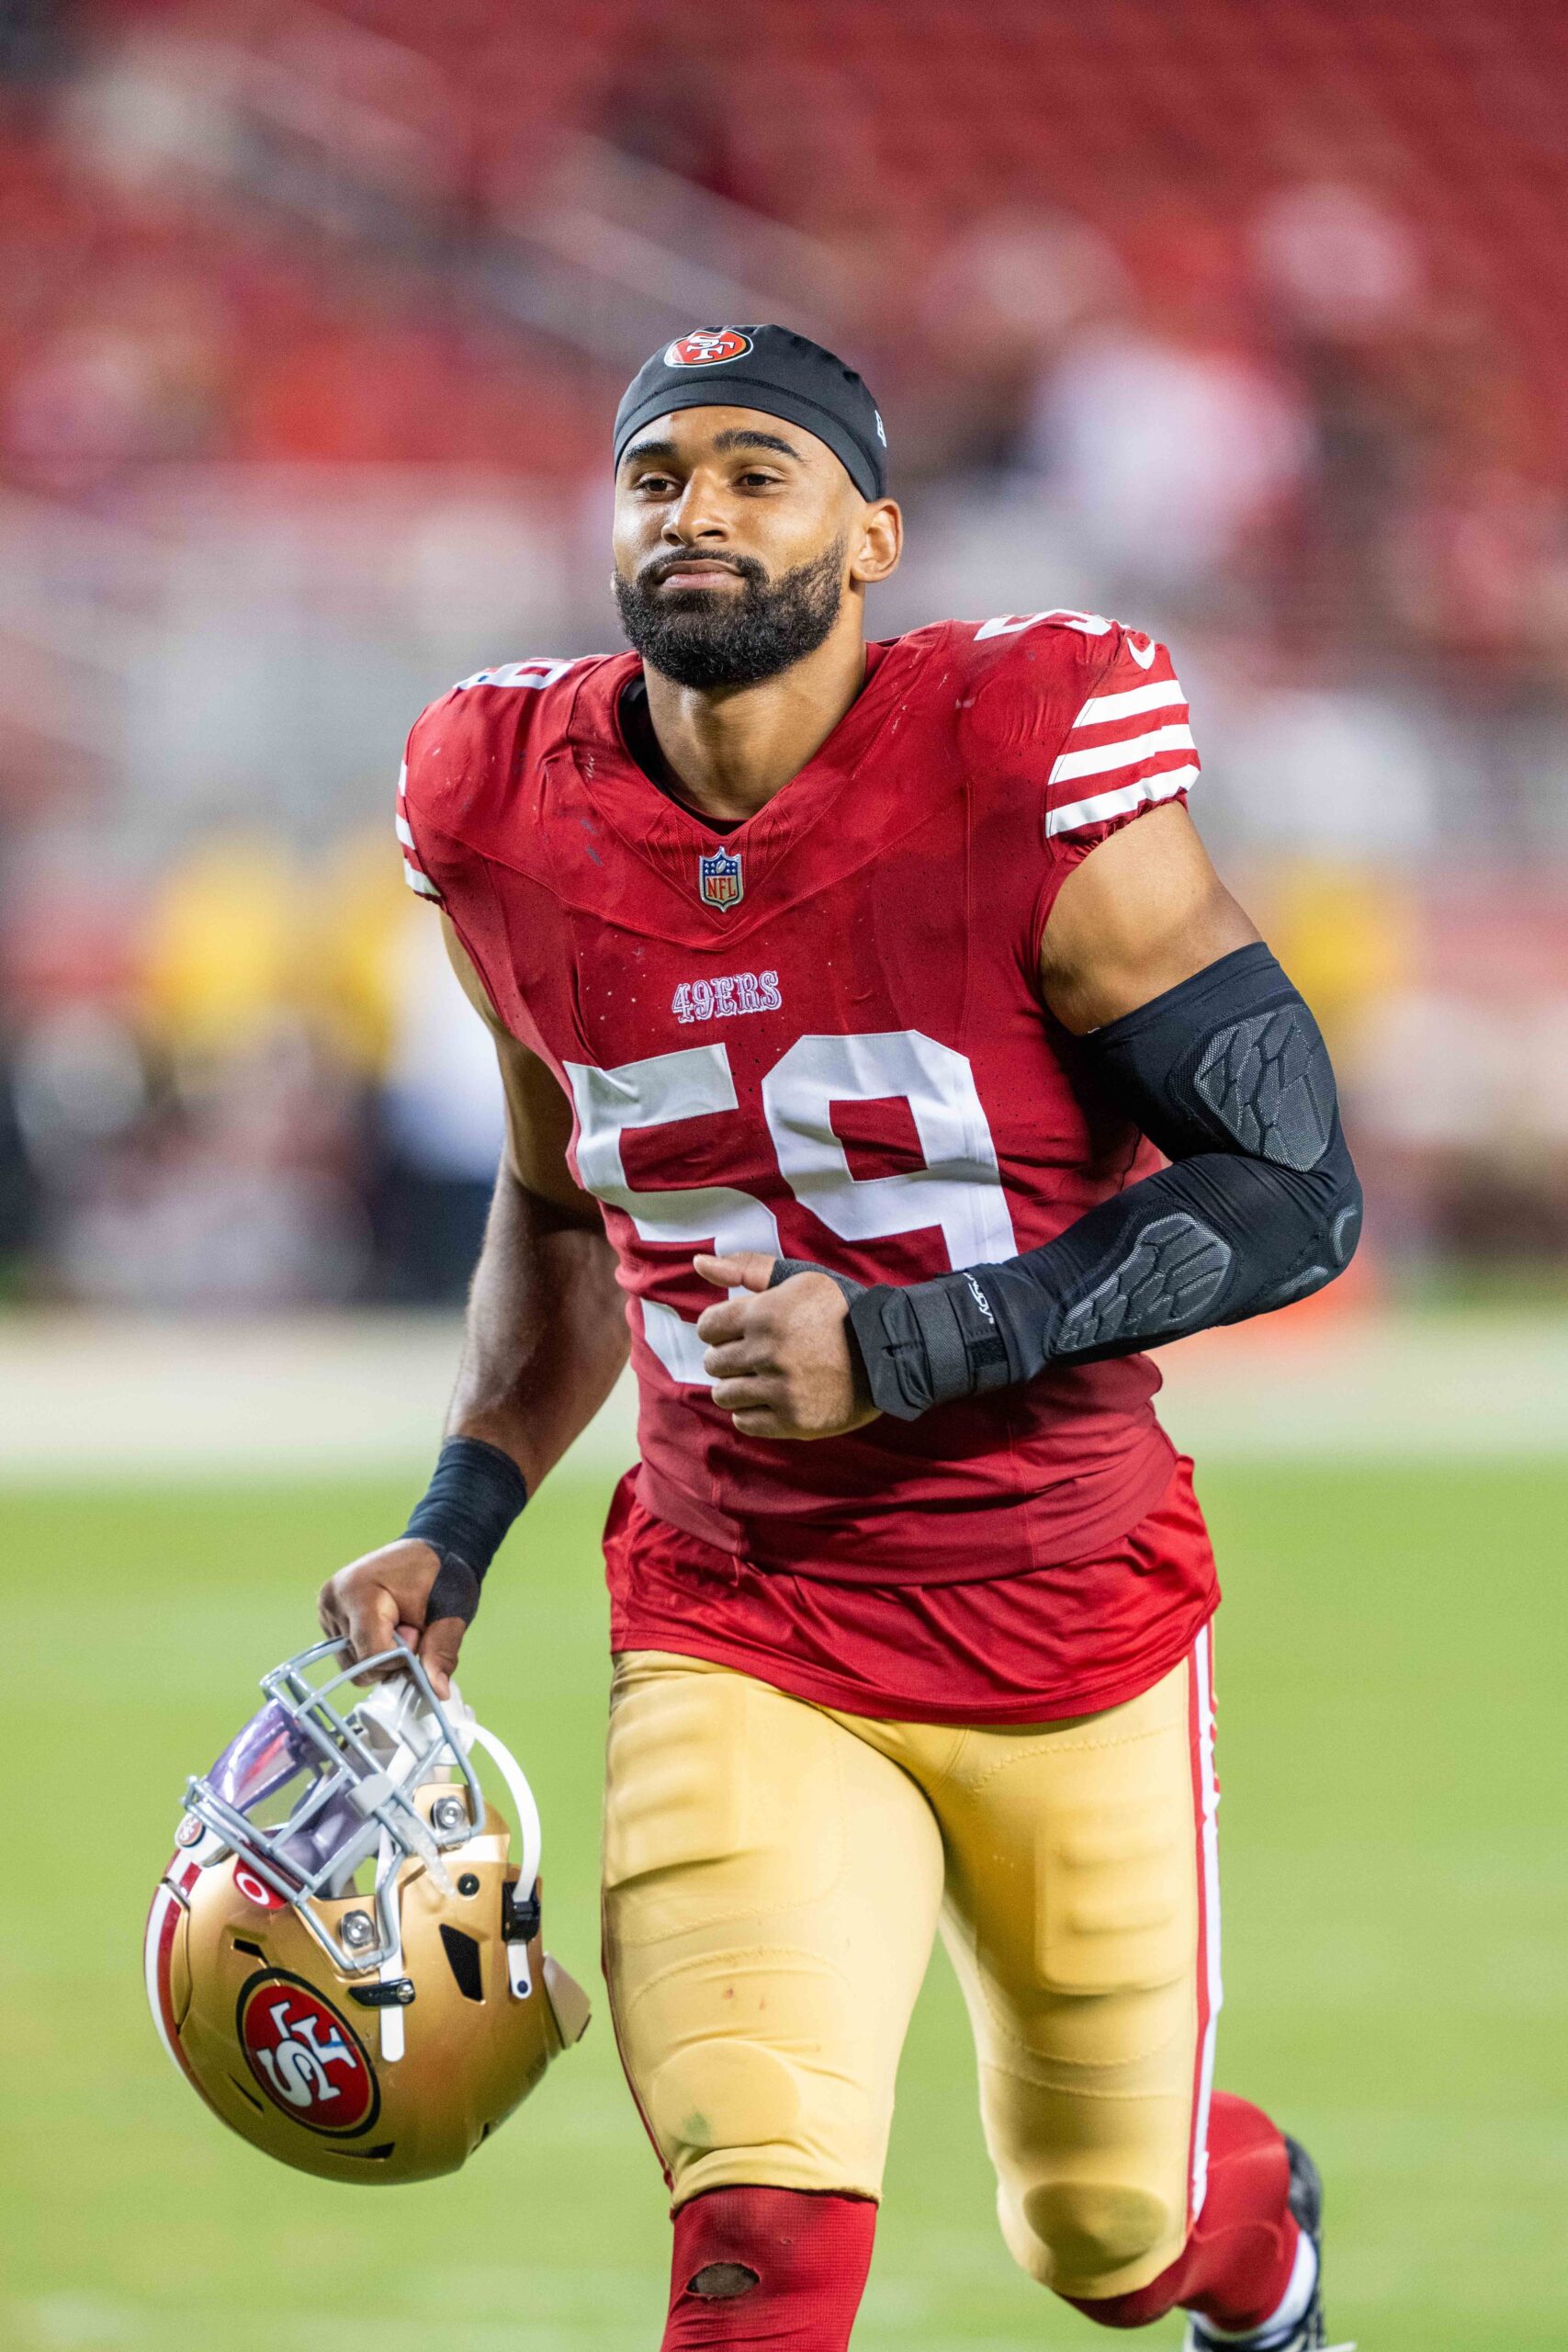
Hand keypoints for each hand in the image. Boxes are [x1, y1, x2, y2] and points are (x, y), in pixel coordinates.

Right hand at [318, 1539, 467, 1698]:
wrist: (436, 1549)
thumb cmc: (444, 1575)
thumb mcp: (451, 1613)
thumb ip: (441, 1652)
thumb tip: (438, 1693)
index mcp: (358, 1592)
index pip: (372, 1656)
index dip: (401, 1657)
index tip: (417, 1632)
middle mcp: (333, 1600)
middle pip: (360, 1665)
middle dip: (391, 1657)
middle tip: (411, 1627)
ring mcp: (327, 1609)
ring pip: (353, 1664)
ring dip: (381, 1655)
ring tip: (400, 1623)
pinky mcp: (329, 1617)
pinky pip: (350, 1654)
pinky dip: (372, 1648)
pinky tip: (388, 1625)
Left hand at [694, 1251, 878, 1440]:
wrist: (890, 1351)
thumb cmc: (841, 1309)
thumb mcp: (799, 1277)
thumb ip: (746, 1268)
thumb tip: (699, 1262)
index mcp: (765, 1313)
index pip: (707, 1326)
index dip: (719, 1327)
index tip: (737, 1330)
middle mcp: (768, 1352)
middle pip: (714, 1362)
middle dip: (728, 1357)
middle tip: (753, 1355)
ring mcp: (780, 1389)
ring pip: (724, 1394)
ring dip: (736, 1386)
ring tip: (759, 1379)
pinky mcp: (793, 1420)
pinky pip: (745, 1422)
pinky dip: (750, 1412)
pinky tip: (768, 1399)